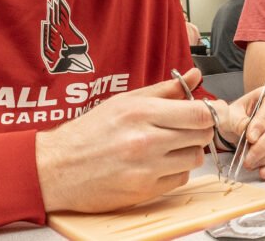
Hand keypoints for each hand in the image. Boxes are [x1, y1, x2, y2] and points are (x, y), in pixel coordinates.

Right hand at [36, 68, 214, 212]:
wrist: (56, 168)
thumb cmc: (88, 133)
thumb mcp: (124, 101)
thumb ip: (165, 89)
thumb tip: (194, 75)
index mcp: (142, 112)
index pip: (199, 113)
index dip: (208, 112)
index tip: (204, 112)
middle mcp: (146, 139)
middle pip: (202, 135)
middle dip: (200, 130)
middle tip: (186, 128)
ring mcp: (147, 167)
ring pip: (196, 158)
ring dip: (189, 151)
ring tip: (169, 147)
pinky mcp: (145, 190)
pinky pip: (181, 178)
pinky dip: (176, 171)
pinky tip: (159, 164)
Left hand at [215, 86, 264, 179]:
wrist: (233, 130)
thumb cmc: (234, 117)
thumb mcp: (229, 115)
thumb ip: (237, 120)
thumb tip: (246, 130)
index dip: (263, 121)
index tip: (250, 137)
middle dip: (264, 144)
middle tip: (248, 157)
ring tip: (250, 163)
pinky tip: (262, 171)